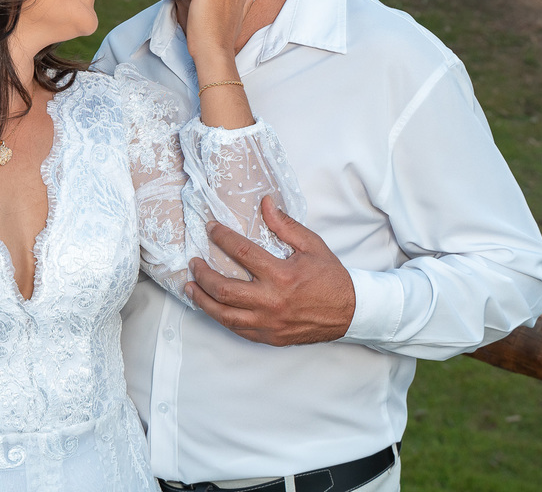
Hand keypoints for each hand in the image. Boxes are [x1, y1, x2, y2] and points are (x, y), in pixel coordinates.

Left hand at [186, 198, 356, 346]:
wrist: (350, 313)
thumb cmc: (330, 277)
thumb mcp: (312, 245)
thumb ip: (285, 225)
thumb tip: (265, 203)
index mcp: (282, 275)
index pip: (241, 252)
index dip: (221, 237)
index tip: (210, 228)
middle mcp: (271, 301)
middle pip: (224, 289)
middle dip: (202, 274)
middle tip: (194, 262)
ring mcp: (269, 323)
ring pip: (224, 315)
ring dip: (203, 300)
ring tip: (191, 287)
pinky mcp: (269, 337)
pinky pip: (237, 330)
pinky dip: (221, 318)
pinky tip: (212, 307)